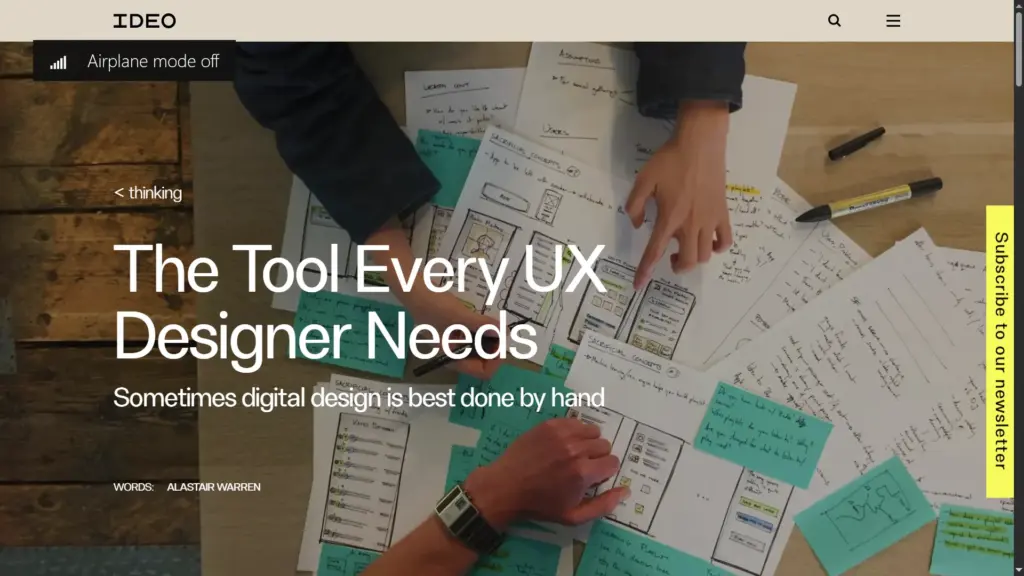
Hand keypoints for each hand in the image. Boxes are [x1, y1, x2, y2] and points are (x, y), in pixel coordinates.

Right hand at [365, 220, 505, 379]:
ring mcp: (454, 343)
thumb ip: (482, 326)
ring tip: (494, 324)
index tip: (501, 342)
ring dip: (489, 337)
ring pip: (480, 348)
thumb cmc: (433, 307)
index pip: (481, 372)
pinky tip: (485, 319)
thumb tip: (503, 332)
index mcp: (452, 358)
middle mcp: (454, 354)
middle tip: (501, 330)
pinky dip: (482, 329)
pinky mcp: (455, 331)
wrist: (415, 290)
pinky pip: (474, 336)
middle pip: (482, 361)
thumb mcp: (460, 316)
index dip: (495, 360)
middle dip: (494, 347)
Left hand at [462, 418, 628, 528]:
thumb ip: (603, 505)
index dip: (604, 471)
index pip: (612, 462)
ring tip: (573, 453)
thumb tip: (625, 491)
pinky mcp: (549, 425)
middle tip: (581, 466)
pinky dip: (574, 431)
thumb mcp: (573, 516)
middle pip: (604, 445)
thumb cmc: (540, 504)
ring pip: (592, 431)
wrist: (506, 487)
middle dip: (598, 457)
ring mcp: (561, 434)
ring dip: (588, 442)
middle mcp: (575, 450)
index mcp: (583, 473)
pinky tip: (563, 443)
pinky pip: (575, 421)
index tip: (593, 476)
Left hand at [626, 101, 732, 287]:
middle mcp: (691, 224)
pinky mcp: (723, 213)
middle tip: (671, 256)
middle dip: (677, 267)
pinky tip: (708, 240)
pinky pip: (724, 241)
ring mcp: (710, 220)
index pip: (655, 252)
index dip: (645, 270)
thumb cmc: (670, 160)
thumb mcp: (643, 180)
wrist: (701, 144)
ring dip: (694, 257)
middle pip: (688, 262)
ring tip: (686, 246)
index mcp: (669, 217)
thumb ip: (635, 205)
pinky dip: (716, 247)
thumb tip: (637, 225)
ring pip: (705, 255)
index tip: (638, 285)